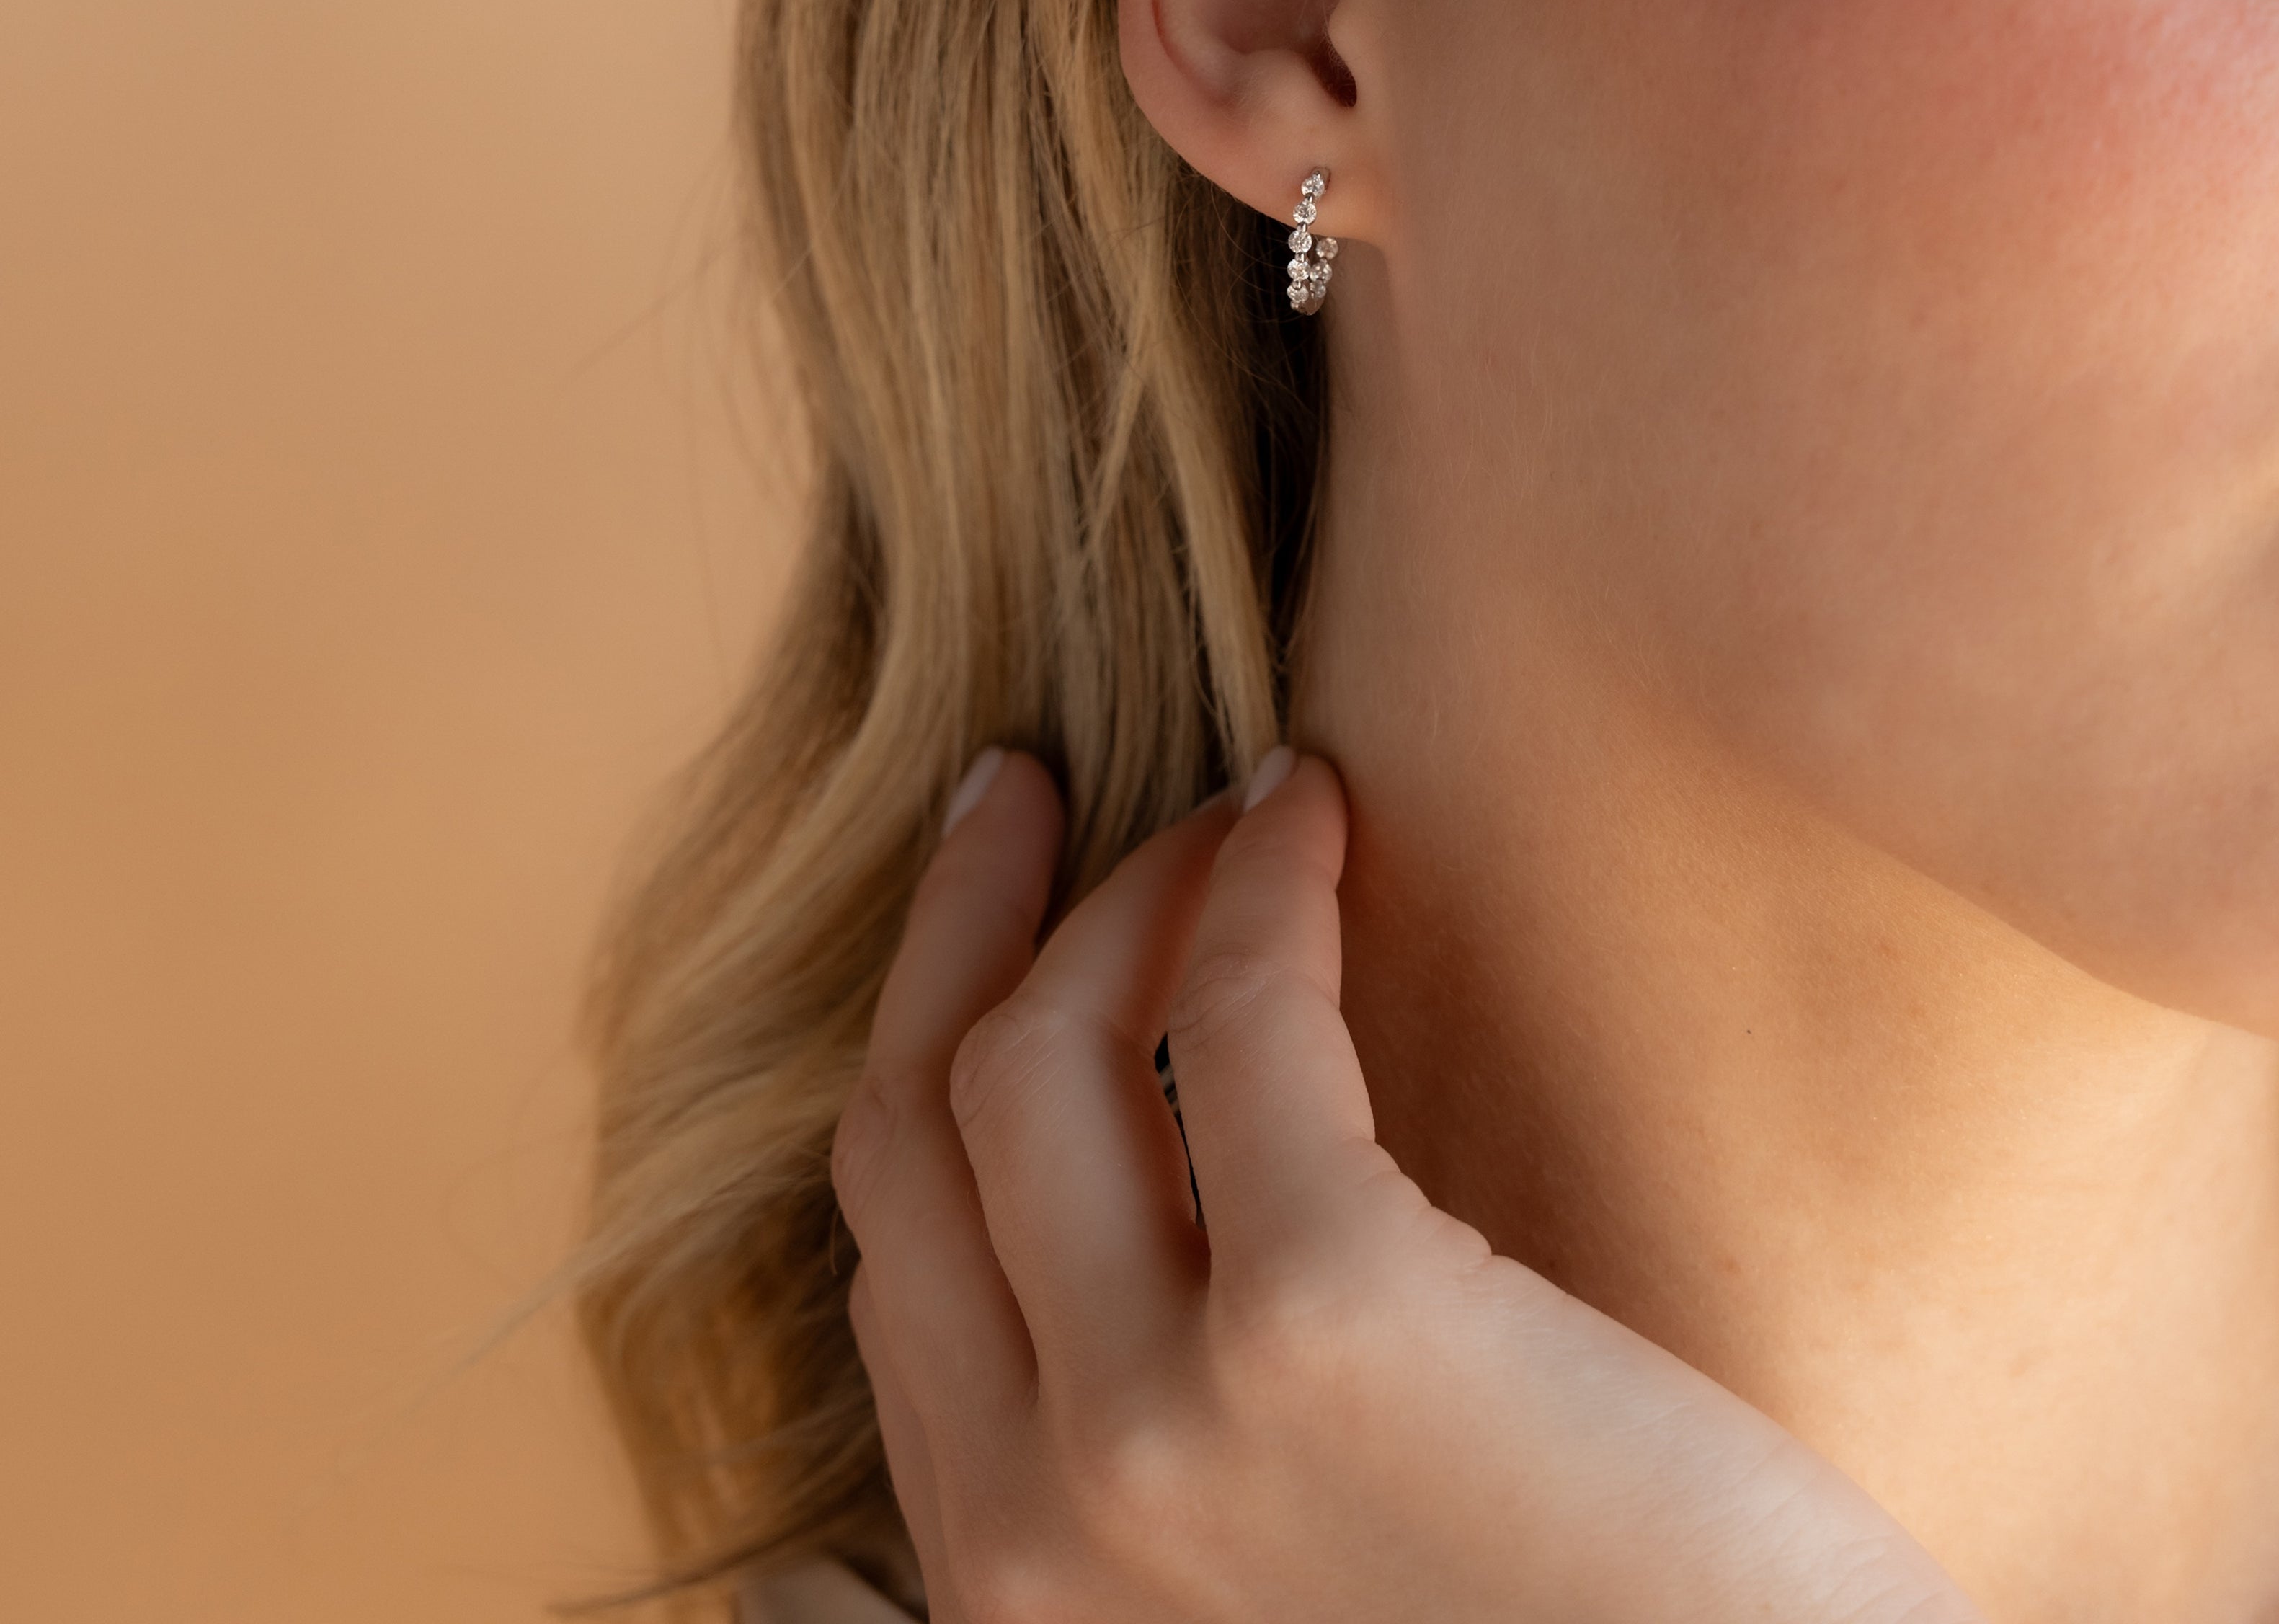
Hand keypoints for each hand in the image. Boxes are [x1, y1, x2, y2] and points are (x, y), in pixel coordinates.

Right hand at [832, 746, 1981, 1623]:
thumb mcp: (1285, 1591)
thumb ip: (1178, 1457)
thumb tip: (1168, 1197)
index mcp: (1014, 1599)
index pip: (895, 1259)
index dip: (924, 1049)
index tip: (991, 915)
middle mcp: (1034, 1527)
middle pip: (918, 1130)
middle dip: (957, 925)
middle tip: (1031, 790)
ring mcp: (1157, 1427)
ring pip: (1038, 1051)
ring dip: (1125, 886)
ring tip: (1233, 809)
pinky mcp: (1328, 1319)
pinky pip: (1238, 1013)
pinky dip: (1263, 879)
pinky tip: (1319, 810)